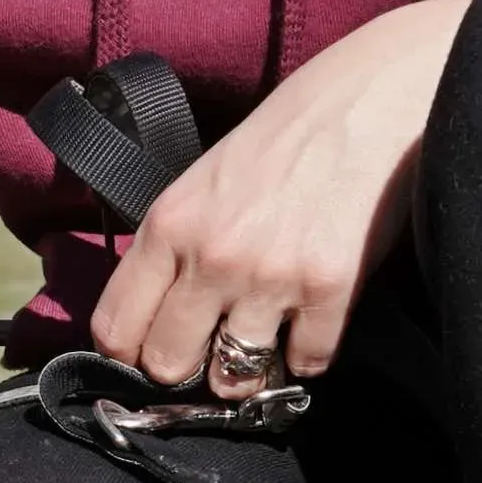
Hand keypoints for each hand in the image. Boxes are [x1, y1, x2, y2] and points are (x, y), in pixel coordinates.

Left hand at [90, 0, 471, 384]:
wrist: (366, 104)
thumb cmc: (282, 142)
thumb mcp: (200, 185)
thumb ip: (174, 250)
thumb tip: (155, 322)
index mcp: (167, 226)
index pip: (114, 329)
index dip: (129, 353)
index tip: (150, 353)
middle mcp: (210, 257)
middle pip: (168, 363)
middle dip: (187, 369)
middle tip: (209, 354)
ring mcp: (270, 277)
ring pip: (235, 378)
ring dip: (249, 373)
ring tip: (262, 344)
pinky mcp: (331, 290)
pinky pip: (307, 364)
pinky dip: (308, 357)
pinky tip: (310, 325)